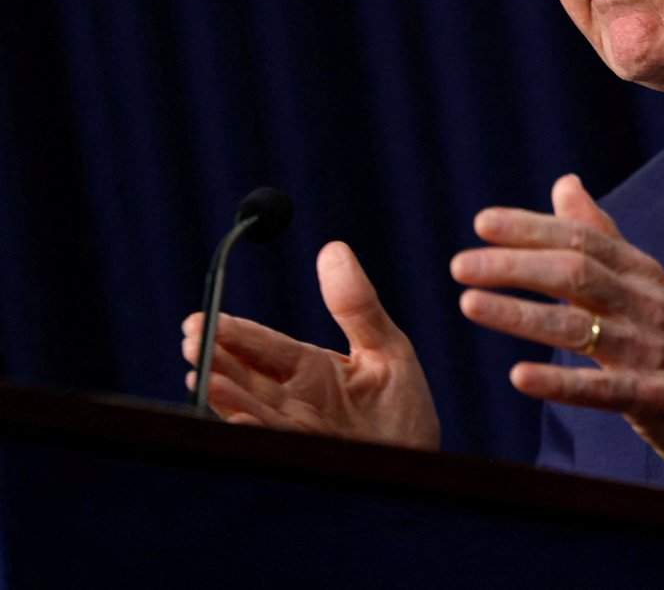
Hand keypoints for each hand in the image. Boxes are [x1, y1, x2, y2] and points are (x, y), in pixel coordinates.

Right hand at [180, 240, 440, 449]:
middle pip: (245, 375)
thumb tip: (334, 249)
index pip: (262, 346)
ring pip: (249, 408)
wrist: (422, 464)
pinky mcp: (303, 457)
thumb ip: (358, 306)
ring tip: (204, 377)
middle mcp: (292, 399)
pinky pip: (272, 442)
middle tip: (192, 339)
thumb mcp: (387, 348)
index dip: (233, 332)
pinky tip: (235, 419)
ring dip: (224, 395)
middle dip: (216, 358)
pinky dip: (251, 431)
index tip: (203, 317)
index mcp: (308, 368)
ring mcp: (294, 431)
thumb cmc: (403, 408)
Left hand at [452, 174, 663, 476]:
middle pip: (576, 273)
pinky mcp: (655, 397)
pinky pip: (602, 389)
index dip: (532, 228)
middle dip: (515, 266)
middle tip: (462, 264)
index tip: (482, 222)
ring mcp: (651, 350)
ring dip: (521, 314)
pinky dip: (559, 382)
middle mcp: (645, 303)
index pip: (582, 238)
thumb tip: (564, 184)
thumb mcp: (645, 281)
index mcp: (640, 272)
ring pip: (579, 326)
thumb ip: (602, 234)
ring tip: (470, 305)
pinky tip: (519, 376)